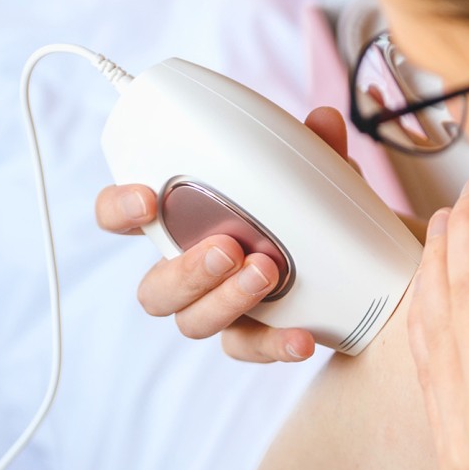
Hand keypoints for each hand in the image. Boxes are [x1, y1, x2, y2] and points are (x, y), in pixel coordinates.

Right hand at [94, 106, 353, 362]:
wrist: (351, 271)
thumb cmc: (305, 213)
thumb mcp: (311, 176)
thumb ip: (313, 152)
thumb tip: (324, 121)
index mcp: (182, 221)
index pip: (120, 218)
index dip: (117, 209)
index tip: (144, 197)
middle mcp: (188, 270)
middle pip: (154, 287)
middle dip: (186, 270)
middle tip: (227, 247)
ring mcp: (216, 307)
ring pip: (192, 321)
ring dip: (225, 299)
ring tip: (267, 271)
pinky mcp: (250, 337)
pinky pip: (248, 348)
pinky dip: (274, 345)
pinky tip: (301, 337)